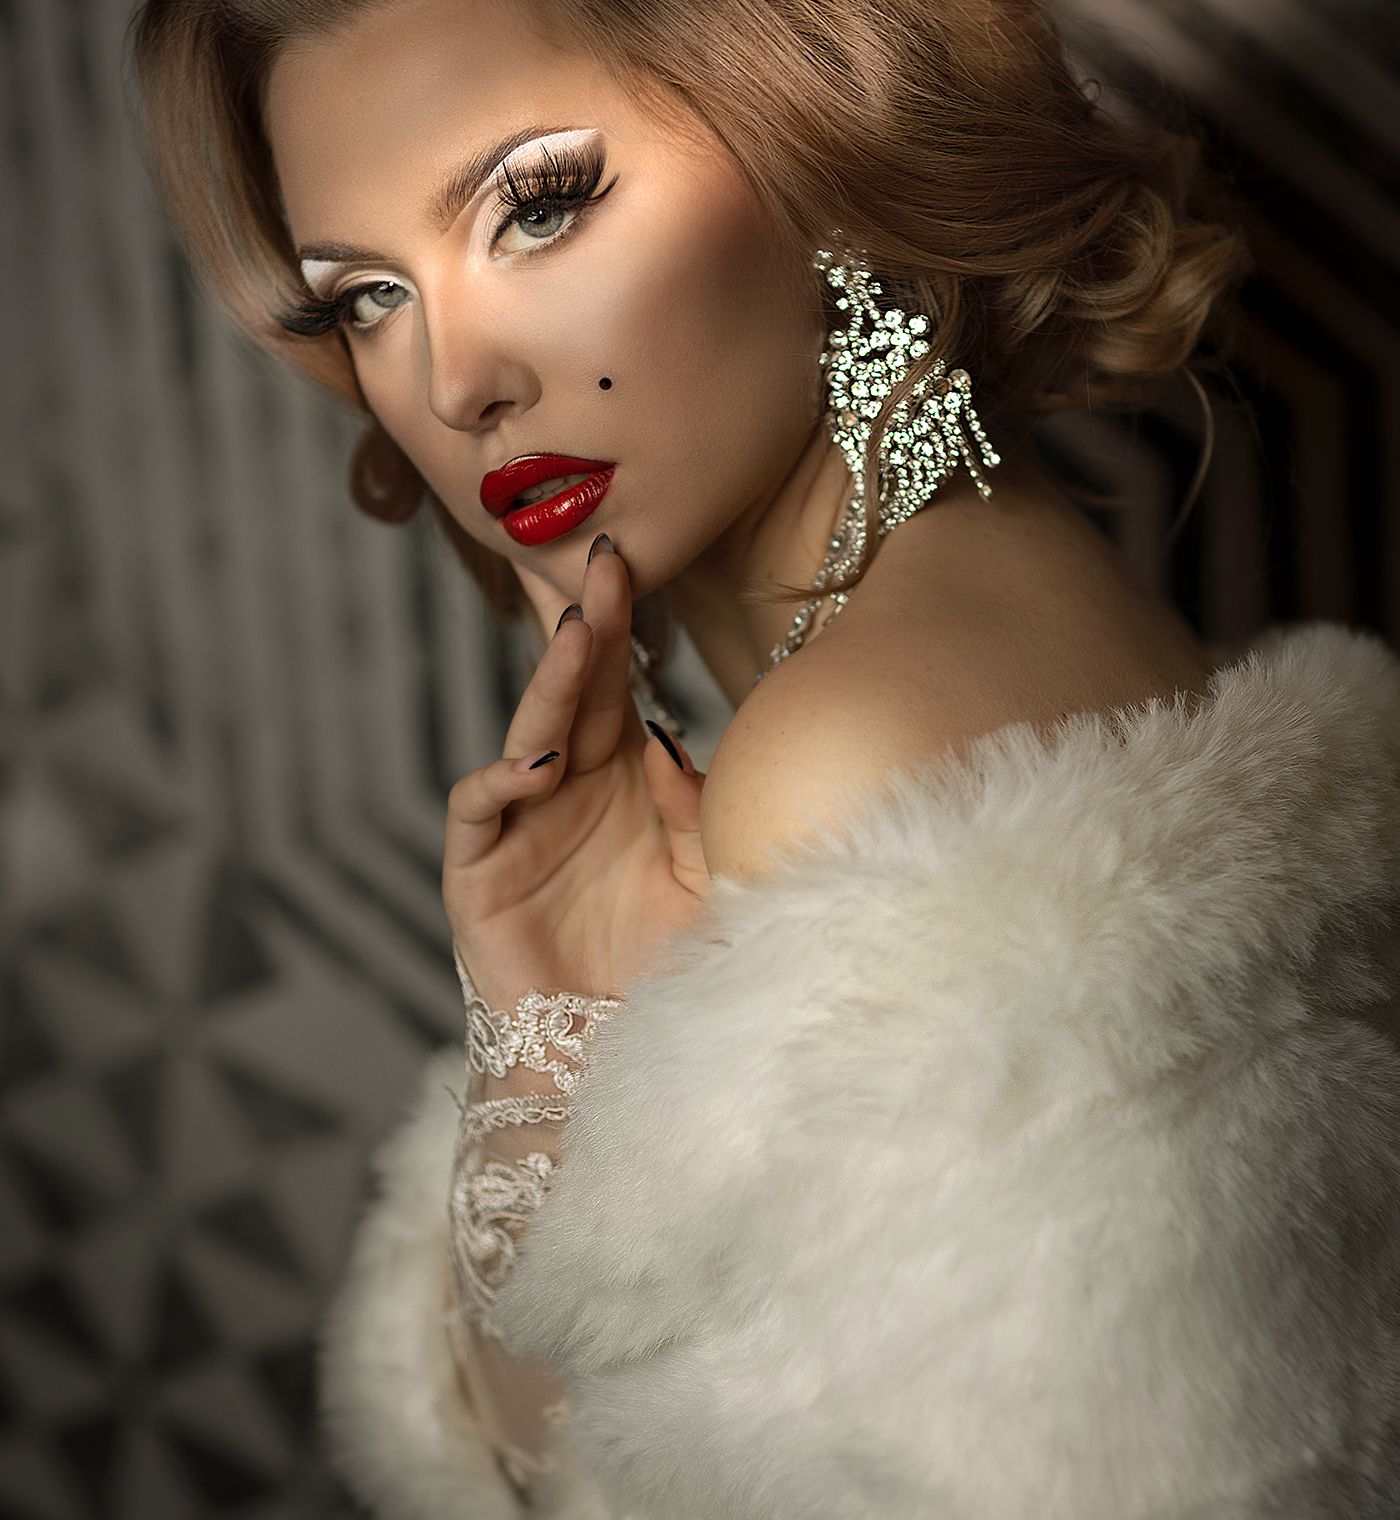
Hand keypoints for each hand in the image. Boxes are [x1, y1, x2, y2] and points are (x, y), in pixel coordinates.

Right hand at [441, 536, 711, 1005]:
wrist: (615, 1055)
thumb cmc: (666, 964)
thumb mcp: (705, 874)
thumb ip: (695, 804)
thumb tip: (671, 739)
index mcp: (622, 775)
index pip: (620, 684)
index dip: (622, 626)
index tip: (633, 560)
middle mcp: (568, 787)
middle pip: (576, 694)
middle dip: (587, 628)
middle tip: (601, 563)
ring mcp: (520, 825)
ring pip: (530, 736)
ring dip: (551, 688)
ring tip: (575, 638)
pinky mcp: (478, 873)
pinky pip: (480, 810)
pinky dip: (500, 783)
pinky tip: (536, 765)